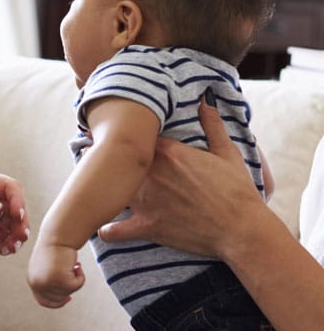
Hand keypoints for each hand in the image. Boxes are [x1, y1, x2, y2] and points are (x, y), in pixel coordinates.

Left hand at [0, 170, 31, 255]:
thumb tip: (0, 208)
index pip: (10, 186)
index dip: (17, 199)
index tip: (17, 215)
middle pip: (17, 205)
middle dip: (21, 221)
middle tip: (19, 237)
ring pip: (15, 222)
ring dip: (18, 234)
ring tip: (10, 248)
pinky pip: (7, 235)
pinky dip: (10, 243)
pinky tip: (4, 250)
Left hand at [27, 242, 84, 307]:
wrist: (58, 234)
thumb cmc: (54, 248)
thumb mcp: (45, 268)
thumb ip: (48, 282)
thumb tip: (61, 298)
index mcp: (32, 280)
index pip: (43, 301)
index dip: (56, 303)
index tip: (68, 298)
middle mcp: (38, 283)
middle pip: (59, 299)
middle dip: (68, 287)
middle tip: (72, 272)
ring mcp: (49, 283)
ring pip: (69, 291)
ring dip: (74, 278)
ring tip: (71, 264)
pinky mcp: (62, 279)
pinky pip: (78, 285)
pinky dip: (81, 275)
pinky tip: (77, 264)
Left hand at [98, 98, 264, 256]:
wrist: (242, 229)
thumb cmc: (237, 192)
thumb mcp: (227, 154)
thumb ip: (213, 126)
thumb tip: (206, 101)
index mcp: (167, 151)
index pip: (134, 136)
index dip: (124, 136)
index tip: (110, 133)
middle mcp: (151, 173)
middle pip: (116, 159)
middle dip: (102, 157)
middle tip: (89, 153)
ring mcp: (146, 200)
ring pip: (110, 189)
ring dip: (102, 188)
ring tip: (93, 185)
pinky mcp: (147, 226)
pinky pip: (115, 229)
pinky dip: (108, 230)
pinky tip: (102, 227)